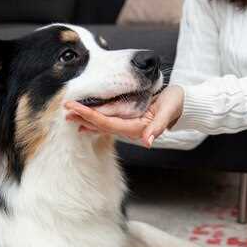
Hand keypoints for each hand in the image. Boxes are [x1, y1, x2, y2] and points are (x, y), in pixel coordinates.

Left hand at [64, 85, 184, 147]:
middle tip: (65, 110)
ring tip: (70, 113)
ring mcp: (127, 124)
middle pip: (100, 124)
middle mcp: (129, 128)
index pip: (107, 122)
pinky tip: (85, 116)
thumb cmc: (175, 104)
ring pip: (102, 123)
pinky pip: (108, 119)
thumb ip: (159, 126)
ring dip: (86, 118)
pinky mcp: (128, 119)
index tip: (74, 108)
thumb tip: (148, 141)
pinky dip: (95, 117)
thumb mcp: (168, 111)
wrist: (182, 105)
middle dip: (82, 117)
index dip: (89, 116)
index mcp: (136, 127)